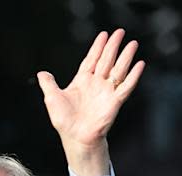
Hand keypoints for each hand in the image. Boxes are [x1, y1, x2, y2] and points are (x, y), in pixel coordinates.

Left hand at [37, 29, 144, 175]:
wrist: (75, 137)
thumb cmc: (64, 120)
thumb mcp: (52, 98)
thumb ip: (48, 84)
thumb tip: (41, 73)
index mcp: (82, 81)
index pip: (91, 60)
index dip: (97, 47)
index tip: (104, 34)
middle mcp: (96, 84)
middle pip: (106, 60)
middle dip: (113, 46)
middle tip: (120, 31)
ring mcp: (106, 92)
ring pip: (118, 70)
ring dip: (125, 57)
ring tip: (133, 43)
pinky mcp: (115, 101)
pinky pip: (126, 86)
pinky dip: (133, 76)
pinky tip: (139, 64)